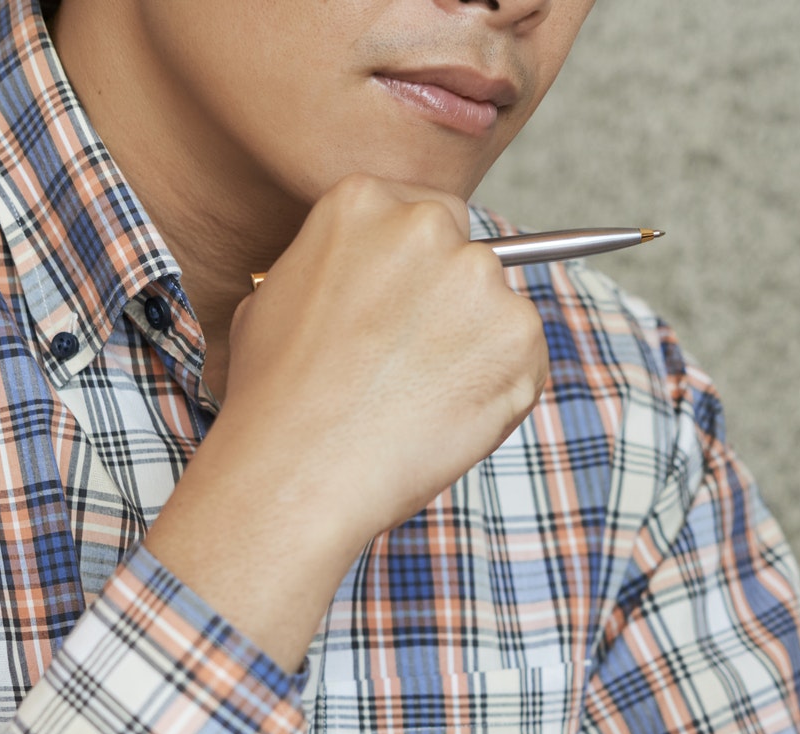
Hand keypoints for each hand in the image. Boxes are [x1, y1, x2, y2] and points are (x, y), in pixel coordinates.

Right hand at [145, 174, 549, 667]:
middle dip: (453, 303)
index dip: (419, 271)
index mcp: (363, 200)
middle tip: (414, 362)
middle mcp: (427, 225)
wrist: (298, 467)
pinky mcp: (519, 335)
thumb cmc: (274, 396)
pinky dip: (502, 389)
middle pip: (468, 254)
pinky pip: (525, 359)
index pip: (425, 216)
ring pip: (498, 310)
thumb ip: (338, 266)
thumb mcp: (276, 296)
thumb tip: (366, 277)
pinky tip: (448, 417)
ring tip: (420, 400)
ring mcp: (479, 279)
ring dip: (476, 348)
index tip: (407, 310)